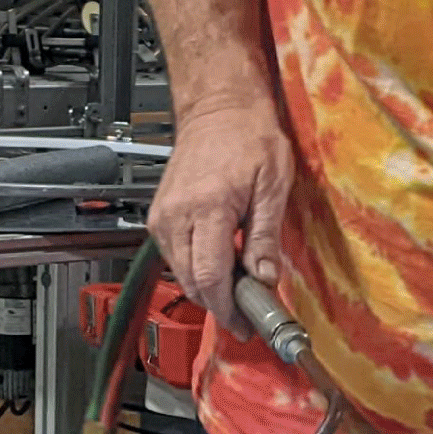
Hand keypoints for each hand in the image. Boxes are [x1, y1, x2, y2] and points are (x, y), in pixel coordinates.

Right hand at [147, 104, 292, 336]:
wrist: (218, 108)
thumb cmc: (249, 135)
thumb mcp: (273, 184)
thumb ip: (266, 235)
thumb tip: (265, 278)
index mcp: (207, 207)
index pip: (210, 275)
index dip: (227, 308)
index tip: (246, 325)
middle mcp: (176, 215)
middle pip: (191, 281)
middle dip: (219, 305)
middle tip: (248, 316)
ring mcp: (163, 216)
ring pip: (180, 272)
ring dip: (207, 288)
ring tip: (238, 292)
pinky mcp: (159, 215)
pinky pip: (174, 256)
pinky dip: (196, 268)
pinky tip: (220, 266)